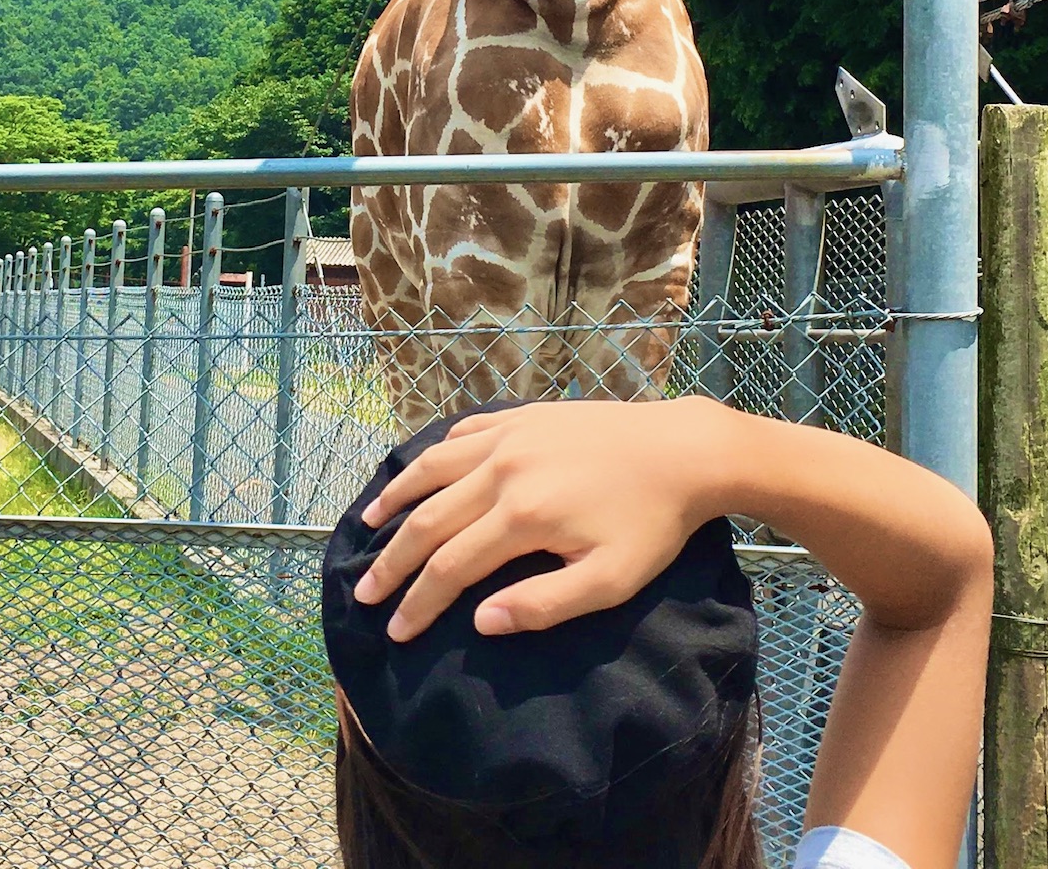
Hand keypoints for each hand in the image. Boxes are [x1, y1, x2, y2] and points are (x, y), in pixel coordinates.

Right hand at [351, 397, 733, 641]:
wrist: (682, 449)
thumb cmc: (651, 523)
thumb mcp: (610, 580)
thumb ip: (544, 604)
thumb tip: (480, 621)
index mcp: (523, 515)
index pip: (451, 566)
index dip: (418, 602)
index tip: (395, 632)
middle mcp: (503, 468)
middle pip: (429, 519)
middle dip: (392, 562)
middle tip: (365, 593)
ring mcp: (510, 435)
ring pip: (434, 467)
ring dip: (397, 498)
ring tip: (368, 524)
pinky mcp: (522, 415)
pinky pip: (463, 433)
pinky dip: (433, 455)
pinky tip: (422, 472)